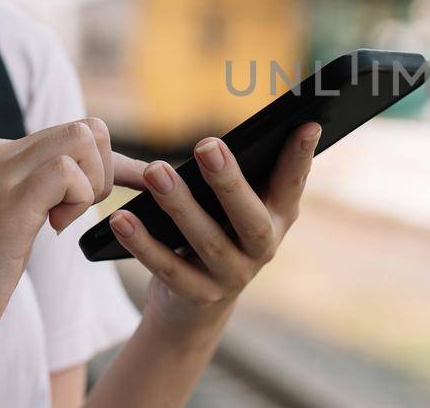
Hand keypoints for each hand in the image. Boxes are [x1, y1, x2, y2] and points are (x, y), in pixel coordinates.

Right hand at [0, 118, 120, 366]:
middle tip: (74, 214)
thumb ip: (41, 186)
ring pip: (82, 140)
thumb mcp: (12, 216)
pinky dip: (79, 202)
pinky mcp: (6, 204)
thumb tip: (102, 170)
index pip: (75, 131)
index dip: (108, 163)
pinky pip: (68, 174)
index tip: (120, 193)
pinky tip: (53, 228)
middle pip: (87, 129)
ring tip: (60, 221)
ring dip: (92, 186)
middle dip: (103, 173)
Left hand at [109, 123, 320, 327]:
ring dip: (180, 205)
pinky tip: (122, 218)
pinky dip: (144, 243)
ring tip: (154, 172)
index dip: (301, 158)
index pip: (293, 185)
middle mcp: (263, 249)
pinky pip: (169, 269)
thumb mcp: (235, 207)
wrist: (195, 305)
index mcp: (278, 218)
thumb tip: (217, 143)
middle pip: (250, 219)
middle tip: (206, 146)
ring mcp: (232, 277)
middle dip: (229, 182)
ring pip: (207, 242)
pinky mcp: (198, 296)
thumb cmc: (218, 232)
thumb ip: (238, 177)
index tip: (307, 124)